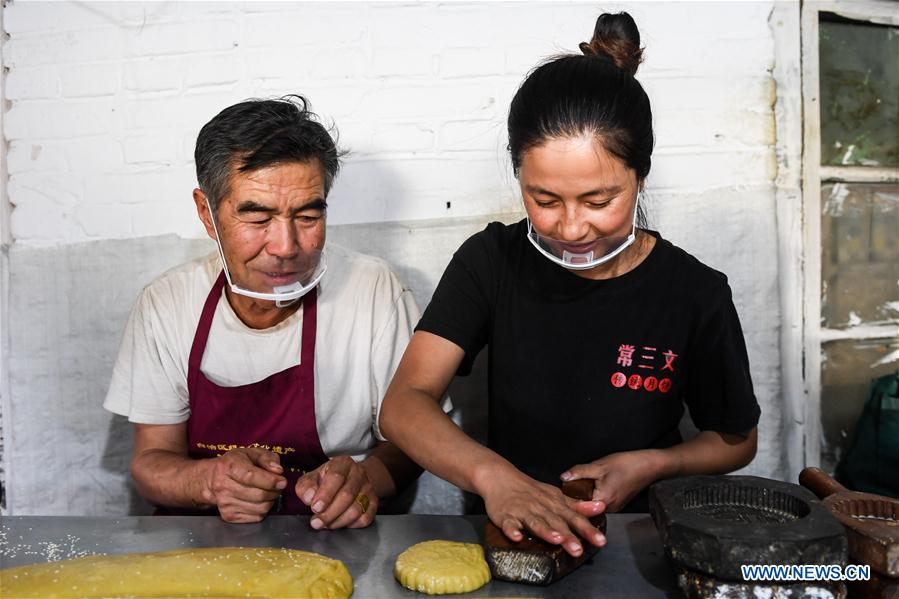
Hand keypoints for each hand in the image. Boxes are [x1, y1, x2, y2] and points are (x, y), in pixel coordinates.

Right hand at [203, 448, 285, 522]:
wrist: (214, 478)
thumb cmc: (237, 463)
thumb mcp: (252, 453)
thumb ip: (267, 458)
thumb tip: (278, 471)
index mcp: (229, 466)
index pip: (251, 477)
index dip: (270, 481)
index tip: (282, 481)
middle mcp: (223, 486)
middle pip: (258, 495)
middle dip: (275, 491)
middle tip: (278, 486)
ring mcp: (225, 503)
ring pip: (260, 508)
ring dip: (271, 501)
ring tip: (268, 492)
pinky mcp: (228, 516)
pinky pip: (257, 517)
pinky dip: (264, 510)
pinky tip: (260, 500)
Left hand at [295, 456, 376, 529]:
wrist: (351, 478)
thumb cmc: (328, 480)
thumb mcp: (312, 478)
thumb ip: (306, 487)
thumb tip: (309, 498)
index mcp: (342, 463)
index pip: (336, 477)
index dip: (325, 494)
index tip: (315, 508)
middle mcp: (359, 474)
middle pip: (347, 495)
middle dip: (329, 513)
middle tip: (316, 523)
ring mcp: (368, 488)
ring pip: (356, 510)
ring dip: (338, 521)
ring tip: (325, 524)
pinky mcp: (374, 503)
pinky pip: (364, 519)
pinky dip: (350, 525)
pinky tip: (339, 523)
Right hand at [479, 468, 605, 557]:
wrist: (501, 478)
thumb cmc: (531, 490)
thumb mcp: (556, 496)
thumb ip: (577, 505)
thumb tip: (600, 507)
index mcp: (554, 505)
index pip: (574, 518)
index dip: (588, 529)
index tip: (600, 541)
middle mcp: (541, 508)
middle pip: (556, 523)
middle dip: (568, 536)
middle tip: (579, 550)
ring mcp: (523, 512)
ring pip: (535, 523)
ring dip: (545, 531)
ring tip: (556, 540)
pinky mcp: (506, 516)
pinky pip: (508, 524)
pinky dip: (512, 530)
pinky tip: (516, 537)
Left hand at [561, 449, 664, 512]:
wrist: (649, 466)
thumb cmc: (627, 465)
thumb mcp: (599, 465)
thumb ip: (580, 472)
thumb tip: (563, 477)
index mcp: (602, 501)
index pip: (577, 505)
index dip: (568, 497)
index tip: (560, 489)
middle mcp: (608, 509)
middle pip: (584, 506)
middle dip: (575, 496)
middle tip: (568, 485)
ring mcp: (613, 507)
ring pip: (592, 504)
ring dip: (585, 495)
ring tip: (579, 483)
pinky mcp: (617, 504)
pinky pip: (600, 501)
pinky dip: (594, 494)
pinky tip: (593, 484)